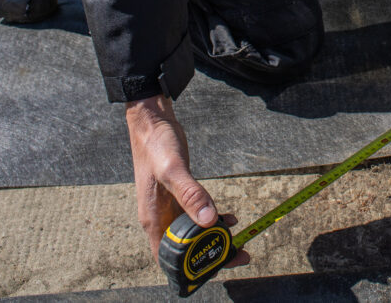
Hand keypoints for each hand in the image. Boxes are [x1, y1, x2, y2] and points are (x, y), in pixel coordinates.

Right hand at [125, 95, 249, 266]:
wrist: (151, 123)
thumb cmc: (155, 145)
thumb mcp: (173, 169)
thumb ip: (191, 195)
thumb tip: (209, 220)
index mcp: (153, 220)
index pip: (170, 258)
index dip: (191, 268)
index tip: (218, 264)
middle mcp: (159, 219)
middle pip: (184, 251)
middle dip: (210, 256)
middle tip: (238, 254)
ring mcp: (169, 208)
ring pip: (192, 235)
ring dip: (214, 240)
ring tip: (239, 240)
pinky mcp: (178, 198)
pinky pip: (196, 218)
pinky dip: (212, 221)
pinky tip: (229, 217)